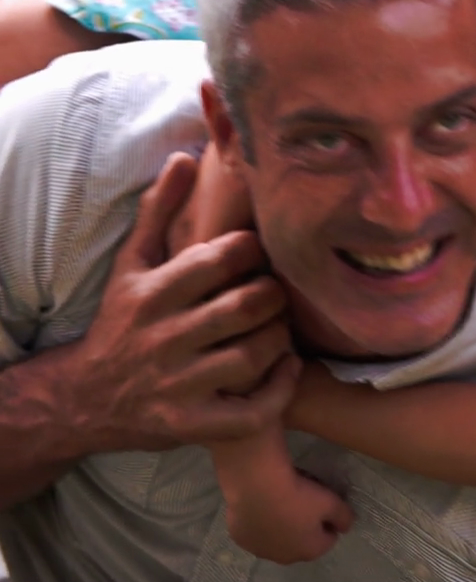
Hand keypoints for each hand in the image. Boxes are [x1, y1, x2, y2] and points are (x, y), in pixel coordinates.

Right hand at [71, 152, 299, 450]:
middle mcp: (163, 337)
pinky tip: (284, 369)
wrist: (85, 397)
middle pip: (248, 305)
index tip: (259, 257)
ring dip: (281, 339)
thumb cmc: (123, 321)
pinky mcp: (191, 424)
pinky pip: (252, 410)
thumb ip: (160, 211)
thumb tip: (187, 157)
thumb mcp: (132, 264)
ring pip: (255, 353)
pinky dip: (280, 389)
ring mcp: (178, 384)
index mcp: (152, 292)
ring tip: (277, 330)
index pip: (222, 257)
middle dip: (274, 295)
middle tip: (274, 295)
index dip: (254, 251)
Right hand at [224, 468, 354, 564]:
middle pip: (301, 543)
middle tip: (301, 504)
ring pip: (276, 539)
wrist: (257, 486)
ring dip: (280, 527)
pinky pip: (256, 531)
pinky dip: (259, 522)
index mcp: (310, 552)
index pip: (328, 540)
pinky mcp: (240, 538)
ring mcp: (259, 550)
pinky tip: (260, 505)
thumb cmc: (299, 496)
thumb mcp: (332, 503)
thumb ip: (344, 518)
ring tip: (279, 503)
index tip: (323, 506)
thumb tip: (345, 528)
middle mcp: (284, 558)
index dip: (328, 522)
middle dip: (304, 528)